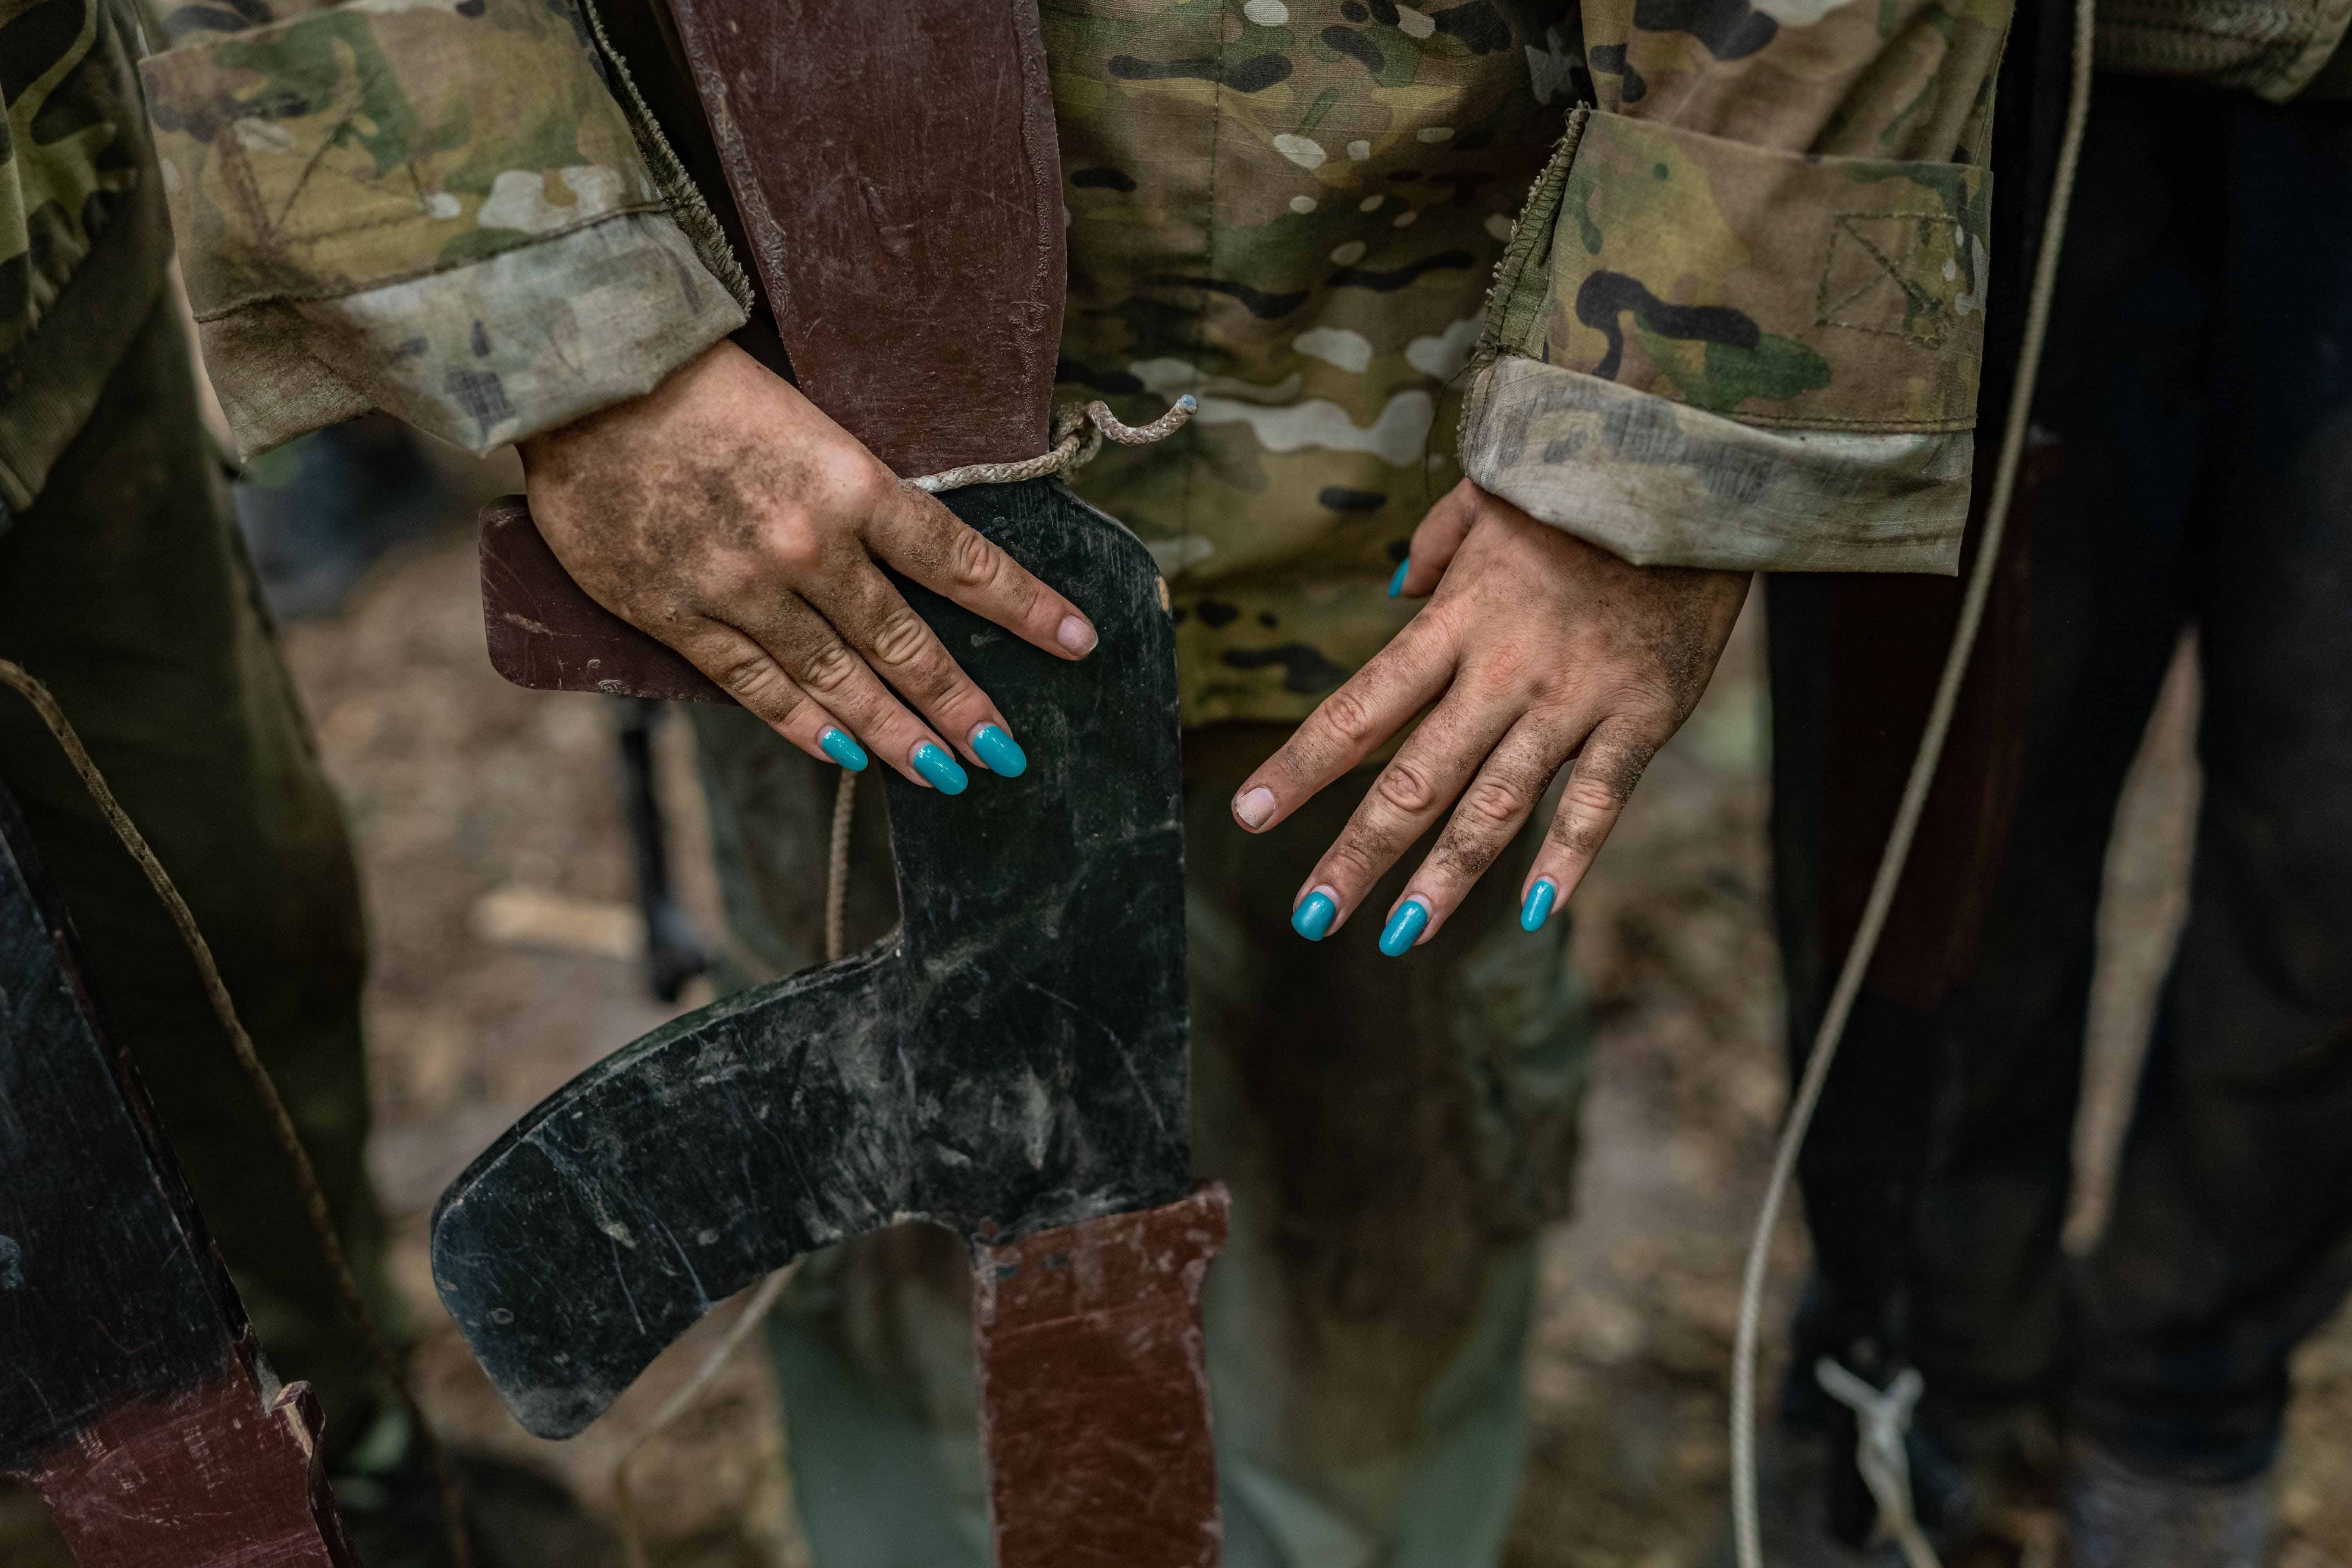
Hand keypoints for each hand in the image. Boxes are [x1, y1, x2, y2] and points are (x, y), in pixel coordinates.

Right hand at [518, 339, 1097, 790]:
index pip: (959, 558)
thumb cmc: (702, 385)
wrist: (588, 375)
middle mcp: (809, 547)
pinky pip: (757, 686)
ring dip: (899, 734)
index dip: (1023, 604)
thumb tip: (901, 554)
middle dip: (962, 705)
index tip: (1077, 641)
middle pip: (905, 643)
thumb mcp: (807, 420)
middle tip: (1006, 753)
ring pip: (838, 680)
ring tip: (946, 776)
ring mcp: (743, 588)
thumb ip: (853, 493)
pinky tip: (850, 756)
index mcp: (850, 485)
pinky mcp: (679, 614)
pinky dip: (807, 726)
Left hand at [1231, 479, 1748, 949]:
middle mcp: (1504, 670)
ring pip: (1496, 807)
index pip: (1359, 708)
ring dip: (1443, 880)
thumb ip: (1436, 545)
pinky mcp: (1642, 716)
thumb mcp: (1492, 494)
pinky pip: (1600, 803)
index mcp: (1457, 619)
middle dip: (1357, 855)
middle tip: (1309, 916)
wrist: (1697, 470)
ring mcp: (1574, 699)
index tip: (1248, 815)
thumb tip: (1397, 590)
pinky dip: (1568, 861)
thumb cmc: (1583, 482)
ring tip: (1398, 939)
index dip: (1300, 767)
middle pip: (1414, 779)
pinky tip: (1534, 914)